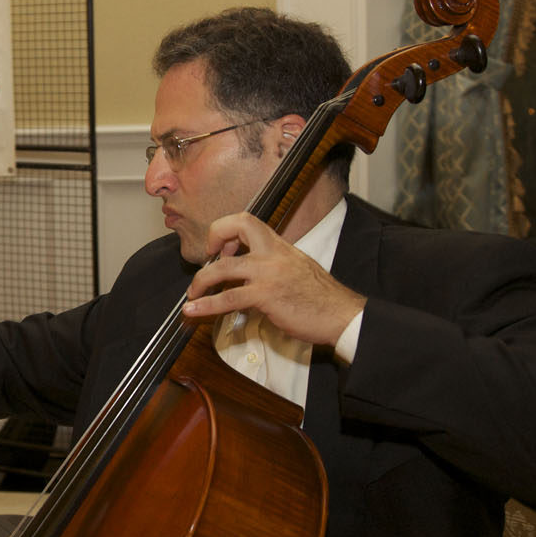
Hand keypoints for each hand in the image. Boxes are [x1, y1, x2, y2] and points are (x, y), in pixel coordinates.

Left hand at [180, 212, 363, 347]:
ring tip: (192, 293)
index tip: (220, 248)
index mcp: (281, 246)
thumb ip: (273, 268)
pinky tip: (194, 311)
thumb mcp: (297, 270)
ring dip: (201, 280)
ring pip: (223, 267)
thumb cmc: (323, 298)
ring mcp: (269, 273)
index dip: (227, 229)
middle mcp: (274, 253)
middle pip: (238, 226)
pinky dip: (207, 305)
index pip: (248, 221)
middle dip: (213, 238)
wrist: (343, 315)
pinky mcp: (266, 296)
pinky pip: (229, 298)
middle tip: (205, 261)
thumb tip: (249, 277)